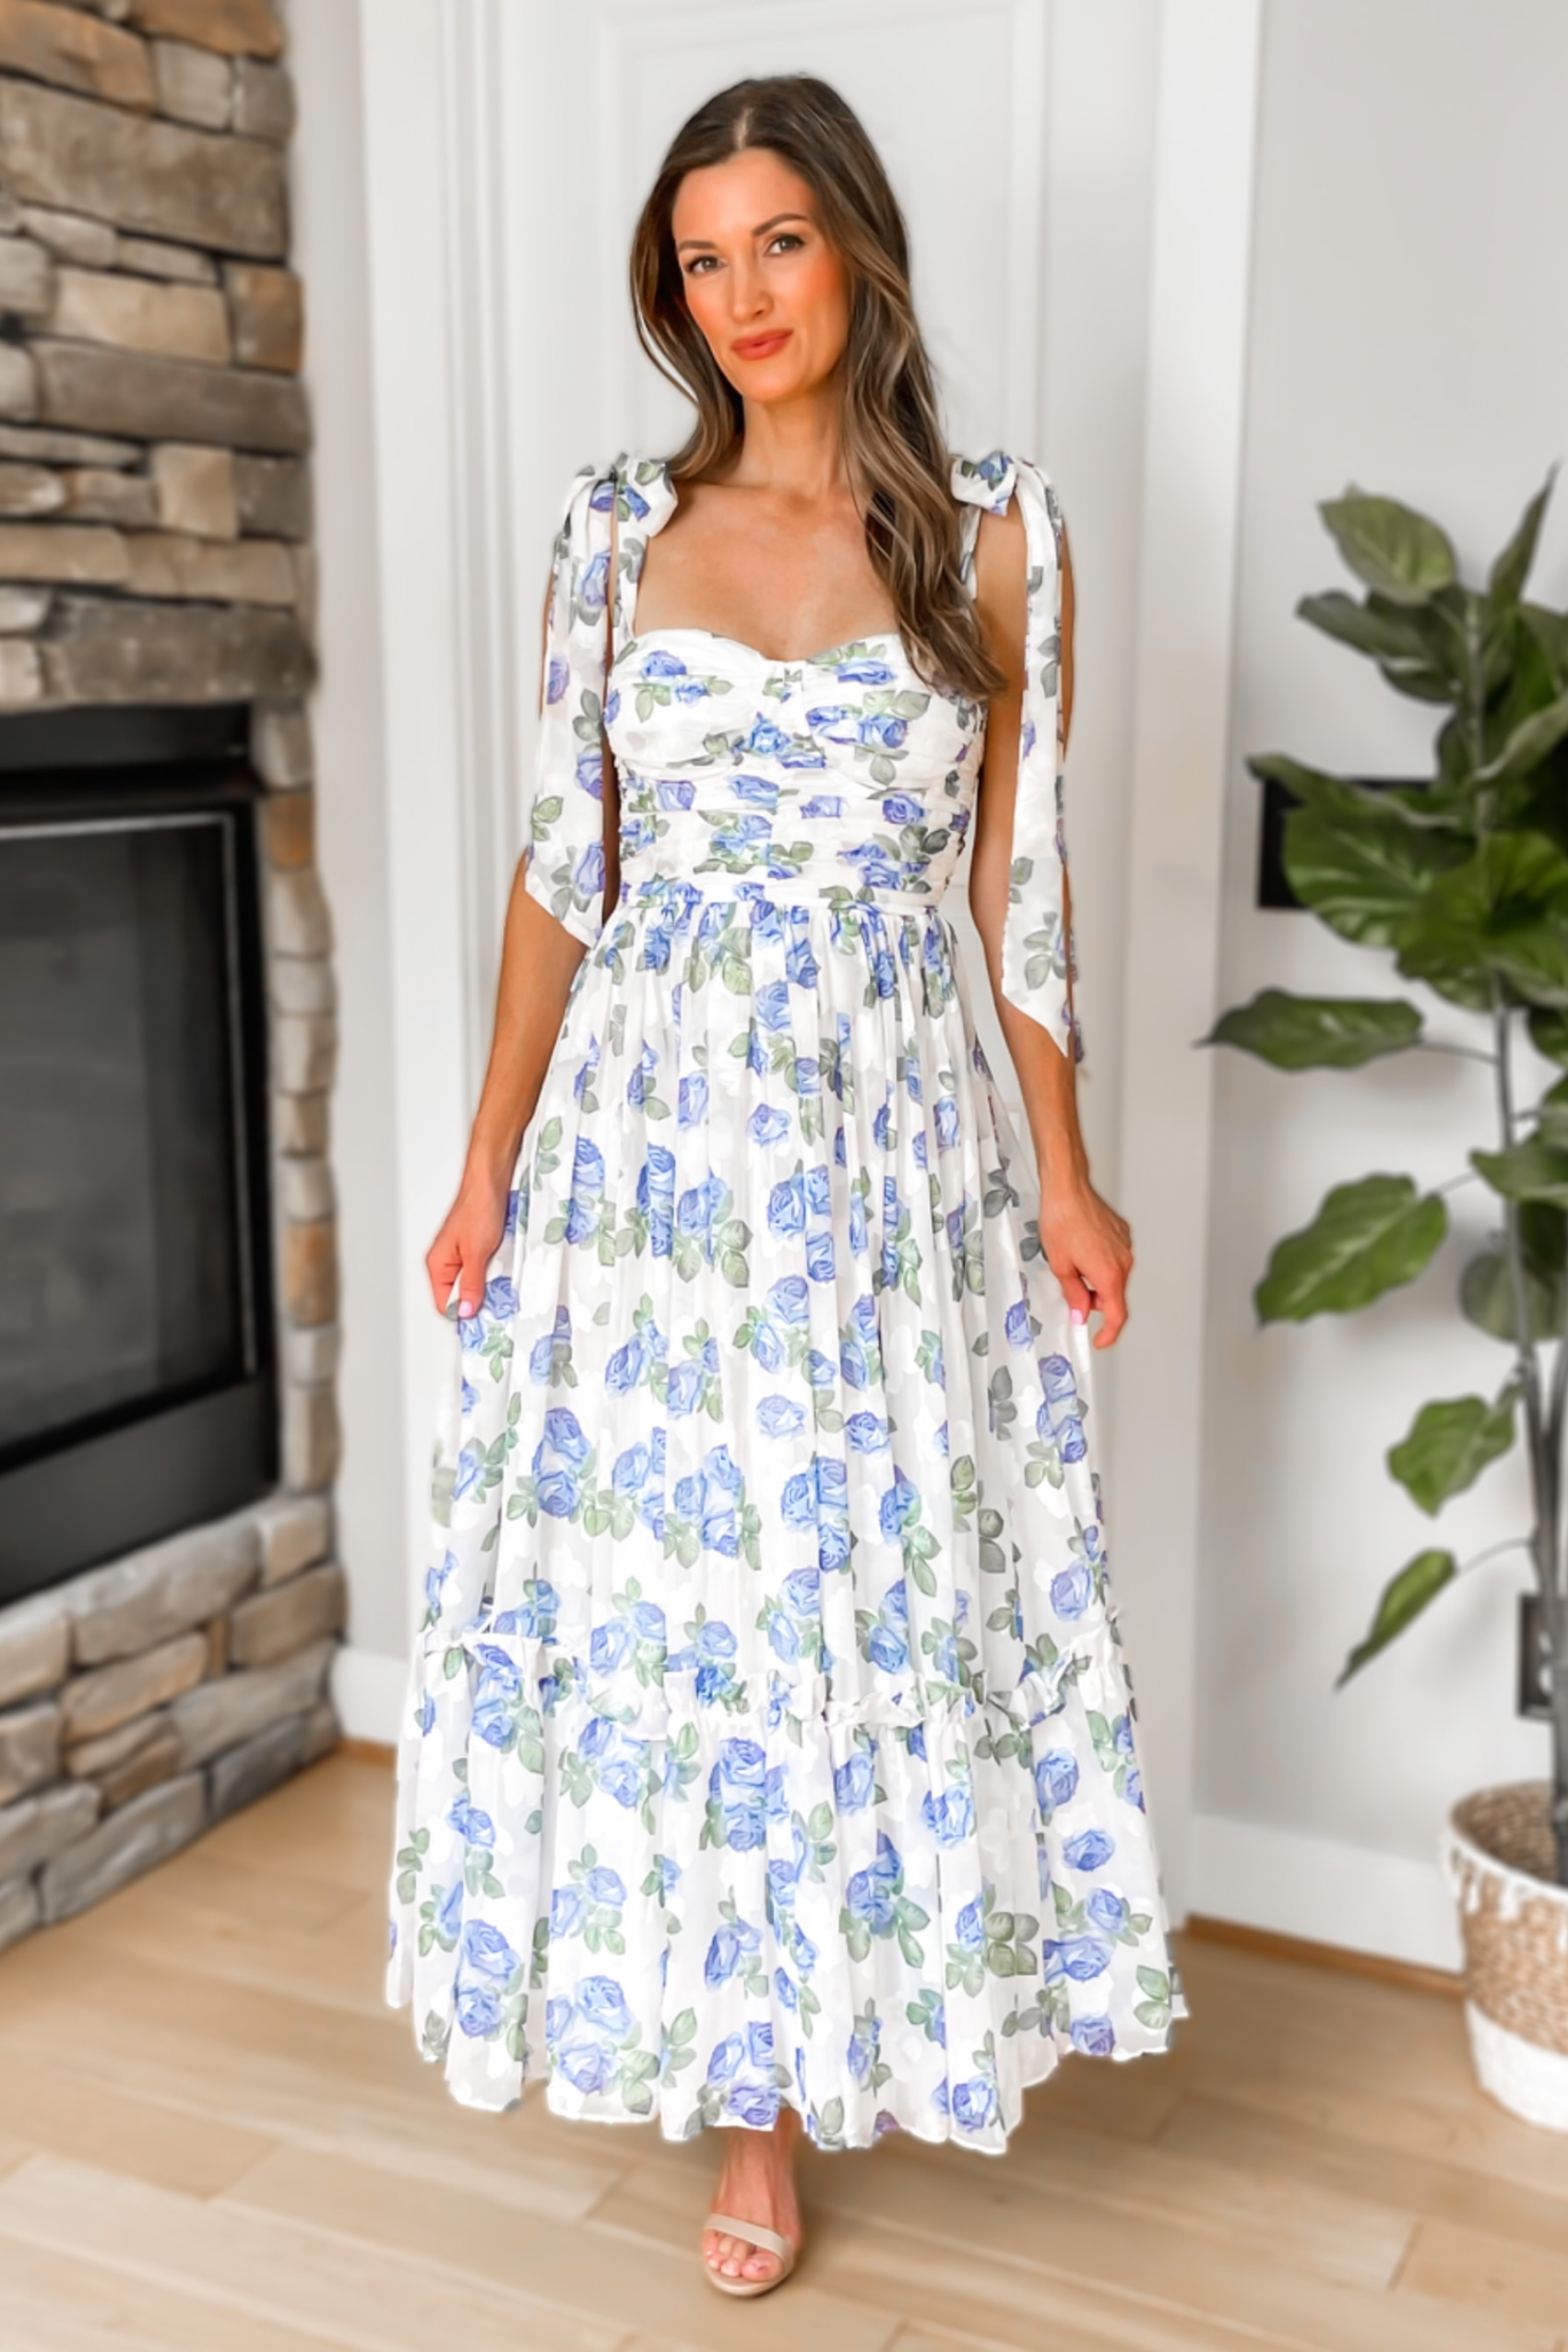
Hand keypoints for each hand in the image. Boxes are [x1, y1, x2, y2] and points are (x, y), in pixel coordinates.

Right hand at [425, 1165, 510, 1319]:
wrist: (492, 1181)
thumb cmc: (478, 1208)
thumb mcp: (476, 1253)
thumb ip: (471, 1284)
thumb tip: (465, 1312)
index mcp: (438, 1264)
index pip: (443, 1304)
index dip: (462, 1315)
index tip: (482, 1323)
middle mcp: (447, 1261)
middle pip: (459, 1296)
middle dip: (478, 1301)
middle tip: (497, 1305)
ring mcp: (462, 1255)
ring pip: (474, 1283)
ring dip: (489, 1286)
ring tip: (502, 1285)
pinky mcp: (477, 1247)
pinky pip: (484, 1270)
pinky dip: (495, 1273)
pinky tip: (505, 1271)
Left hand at [1039, 1178, 1132, 1347]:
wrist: (1068, 1188)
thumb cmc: (1061, 1220)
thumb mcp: (1060, 1265)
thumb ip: (1073, 1294)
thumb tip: (1080, 1312)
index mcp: (1109, 1273)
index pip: (1117, 1315)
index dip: (1108, 1333)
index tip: (1099, 1340)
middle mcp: (1124, 1261)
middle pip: (1115, 1296)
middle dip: (1095, 1301)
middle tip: (1072, 1293)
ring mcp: (1125, 1246)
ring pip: (1115, 1277)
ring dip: (1097, 1281)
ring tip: (1073, 1263)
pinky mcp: (1123, 1234)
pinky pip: (1115, 1259)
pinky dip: (1101, 1263)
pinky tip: (1082, 1249)